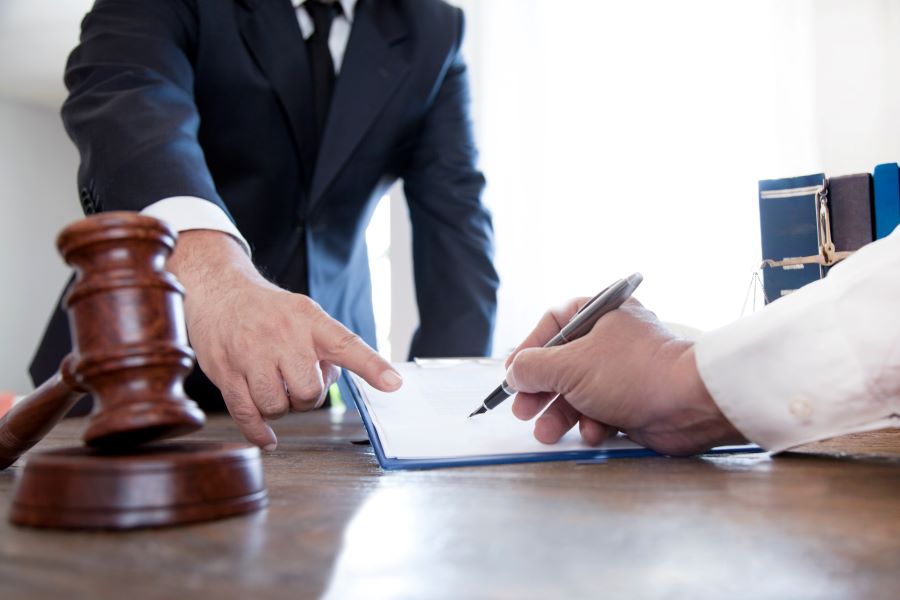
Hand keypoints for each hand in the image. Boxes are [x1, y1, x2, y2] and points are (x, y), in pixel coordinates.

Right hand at [167, 231, 401, 449]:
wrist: (219, 290)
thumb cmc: (270, 311)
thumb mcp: (304, 314)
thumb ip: (324, 346)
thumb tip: (330, 381)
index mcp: (309, 320)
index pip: (346, 344)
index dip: (372, 366)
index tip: (393, 383)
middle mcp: (282, 336)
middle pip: (308, 391)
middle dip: (307, 397)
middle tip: (296, 382)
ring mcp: (250, 355)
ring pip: (277, 407)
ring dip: (280, 408)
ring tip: (274, 387)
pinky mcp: (225, 373)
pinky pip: (248, 415)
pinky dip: (260, 432)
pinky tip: (268, 437)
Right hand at [505, 298, 744, 455]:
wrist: (690, 403)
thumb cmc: (633, 372)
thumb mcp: (570, 366)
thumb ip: (533, 368)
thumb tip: (513, 373)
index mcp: (600, 313)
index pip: (553, 324)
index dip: (528, 350)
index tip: (513, 374)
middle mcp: (611, 338)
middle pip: (561, 364)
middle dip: (541, 391)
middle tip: (524, 411)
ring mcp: (623, 370)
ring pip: (578, 391)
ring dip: (561, 414)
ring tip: (548, 432)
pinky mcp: (633, 399)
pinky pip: (600, 410)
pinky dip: (592, 423)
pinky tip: (593, 432)